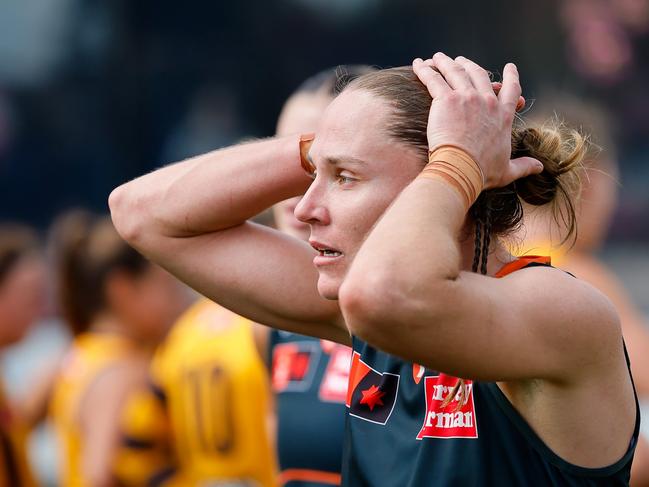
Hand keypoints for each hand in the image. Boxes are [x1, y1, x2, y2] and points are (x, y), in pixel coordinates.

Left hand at [412, 53, 542, 189]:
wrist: (461, 168)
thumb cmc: (482, 171)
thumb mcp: (507, 170)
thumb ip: (523, 166)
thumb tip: (540, 167)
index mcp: (503, 116)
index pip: (511, 90)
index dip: (511, 76)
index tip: (510, 67)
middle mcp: (487, 101)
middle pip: (479, 74)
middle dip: (470, 64)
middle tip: (462, 60)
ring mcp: (466, 97)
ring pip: (455, 72)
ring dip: (445, 62)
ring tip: (438, 58)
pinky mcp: (446, 99)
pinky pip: (433, 78)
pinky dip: (425, 70)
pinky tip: (418, 64)